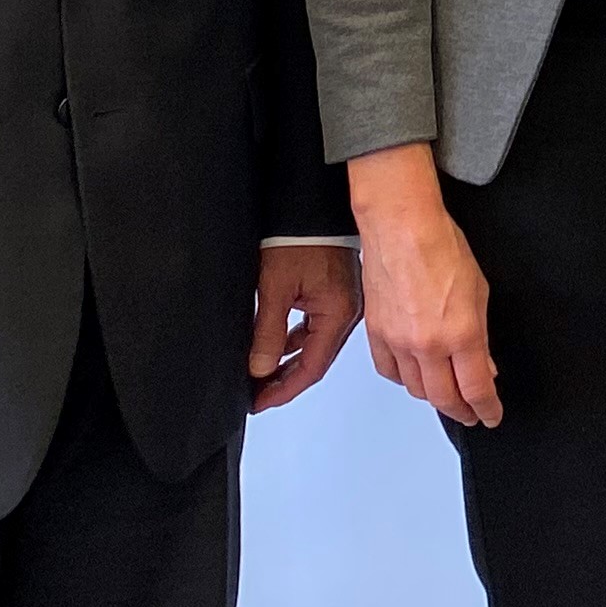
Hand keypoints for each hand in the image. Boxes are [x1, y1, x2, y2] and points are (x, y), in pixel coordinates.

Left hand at [248, 243, 363, 412]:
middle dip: (285, 380)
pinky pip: (316, 327)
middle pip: (316, 360)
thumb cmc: (299, 236)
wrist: (311, 205)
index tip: (261, 402)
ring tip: (262, 375)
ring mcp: (343, 302)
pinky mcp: (334, 293)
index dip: (283, 389)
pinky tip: (279, 346)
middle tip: (258, 395)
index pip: (311, 367)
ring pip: (315, 346)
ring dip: (289, 362)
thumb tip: (261, 368)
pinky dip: (296, 341)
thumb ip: (268, 332)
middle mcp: (347, 312)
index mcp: (338, 314)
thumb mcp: (275, 287)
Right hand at [349, 141, 500, 429]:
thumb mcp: (480, 293)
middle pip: (444, 398)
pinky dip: (403, 380)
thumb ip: (481, 338)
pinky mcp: (376, 334)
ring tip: (446, 396)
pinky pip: (389, 371)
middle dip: (461, 411)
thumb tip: (484, 367)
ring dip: (433, 397)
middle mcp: (427, 345)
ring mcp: (398, 342)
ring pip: (415, 389)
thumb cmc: (442, 247)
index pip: (476, 389)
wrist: (402, 228)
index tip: (491, 416)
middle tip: (471, 413)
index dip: (486, 408)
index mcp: (460, 334)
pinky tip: (413, 377)